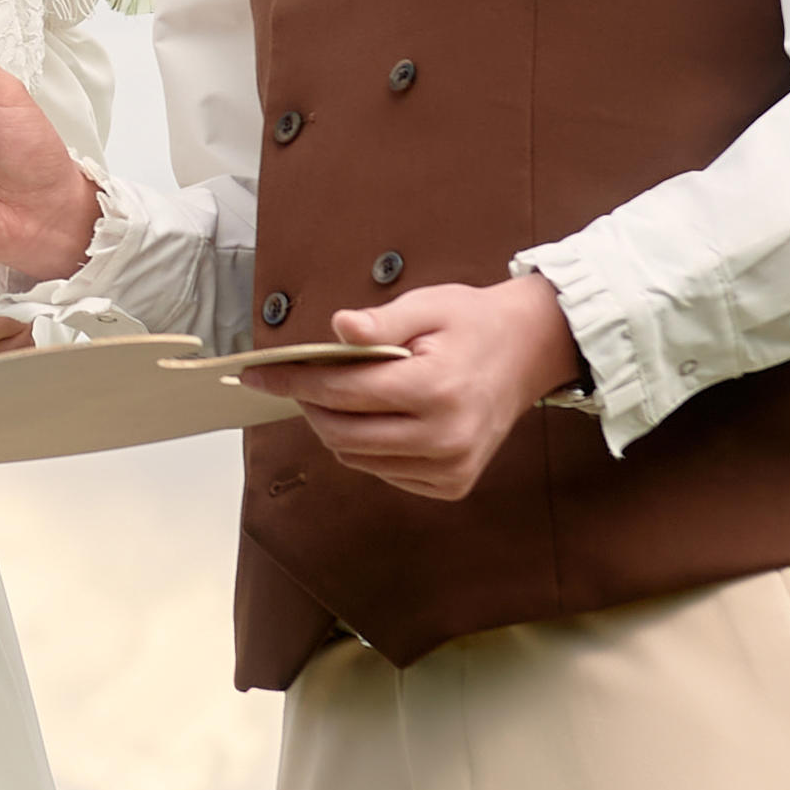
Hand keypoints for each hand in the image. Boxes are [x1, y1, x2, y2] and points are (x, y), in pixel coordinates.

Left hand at [251, 276, 581, 501]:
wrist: (531, 351)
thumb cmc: (473, 324)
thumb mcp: (428, 305)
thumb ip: (380, 321)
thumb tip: (337, 329)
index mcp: (436, 389)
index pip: (342, 392)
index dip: (293, 380)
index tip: (257, 373)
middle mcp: (445, 437)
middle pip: (342, 433)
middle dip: (309, 406)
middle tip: (299, 380)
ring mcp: (451, 467)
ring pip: (357, 459)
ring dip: (336, 428)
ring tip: (339, 394)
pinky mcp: (453, 484)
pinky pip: (384, 473)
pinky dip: (367, 448)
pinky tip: (378, 418)